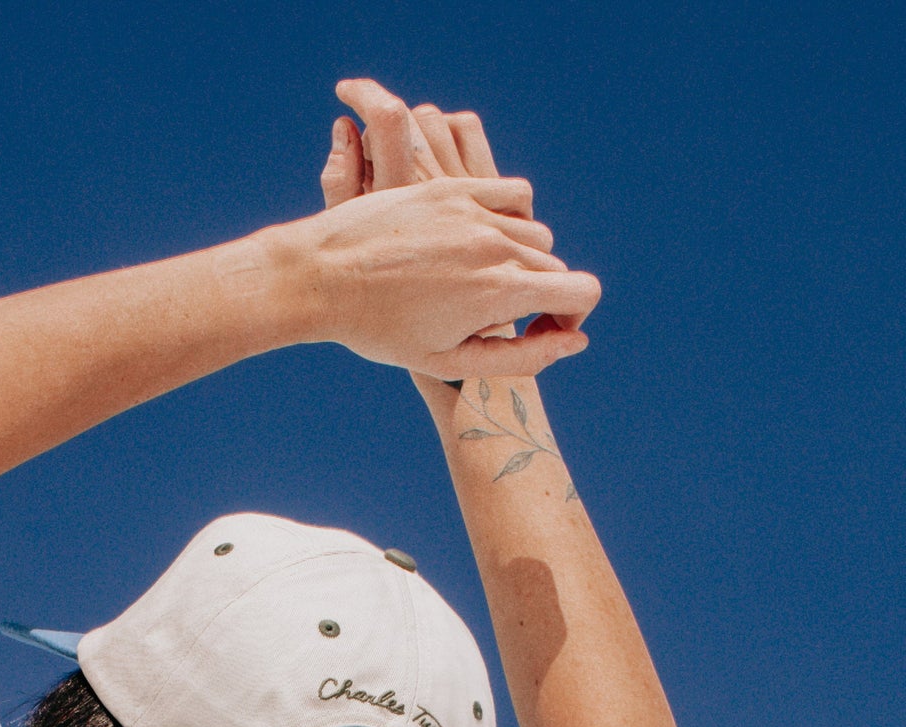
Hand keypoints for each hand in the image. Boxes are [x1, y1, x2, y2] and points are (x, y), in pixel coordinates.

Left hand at [271, 176, 597, 381]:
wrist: (322, 278)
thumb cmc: (382, 332)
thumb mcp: (450, 361)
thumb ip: (521, 357)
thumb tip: (575, 339)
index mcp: (500, 291)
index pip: (583, 289)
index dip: (574, 315)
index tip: (543, 330)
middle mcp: (494, 244)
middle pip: (554, 266)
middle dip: (542, 295)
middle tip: (499, 318)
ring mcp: (474, 210)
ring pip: (534, 232)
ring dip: (523, 258)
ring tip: (481, 283)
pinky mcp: (452, 187)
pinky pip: (512, 194)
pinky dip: (511, 216)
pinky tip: (482, 240)